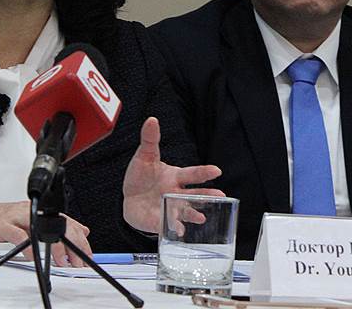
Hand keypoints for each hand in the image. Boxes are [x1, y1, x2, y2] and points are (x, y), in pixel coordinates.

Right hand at [0, 200, 92, 266]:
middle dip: (72, 244)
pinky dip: (27, 245)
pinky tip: (33, 255)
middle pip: (58, 224)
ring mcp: (16, 217)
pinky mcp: (1, 225)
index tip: (87, 254)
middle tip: (78, 261)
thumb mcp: (31, 223)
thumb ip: (55, 227)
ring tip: (63, 261)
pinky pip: (17, 235)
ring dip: (54, 246)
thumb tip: (82, 230)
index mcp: (39, 212)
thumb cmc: (2, 221)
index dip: (80, 238)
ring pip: (41, 228)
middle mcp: (31, 211)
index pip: (66, 222)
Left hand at [123, 117, 223, 232]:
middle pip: (196, 194)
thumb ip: (150, 139)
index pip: (193, 174)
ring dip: (195, 214)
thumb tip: (152, 120)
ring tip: (202, 217)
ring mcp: (171, 208)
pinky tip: (181, 231)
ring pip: (187, 210)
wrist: (129, 197)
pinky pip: (170, 225)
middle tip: (221, 196)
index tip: (216, 171)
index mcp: (176, 177)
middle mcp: (177, 193)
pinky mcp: (162, 221)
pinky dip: (176, 228)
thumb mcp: (144, 156)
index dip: (204, 172)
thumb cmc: (141, 176)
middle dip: (208, 195)